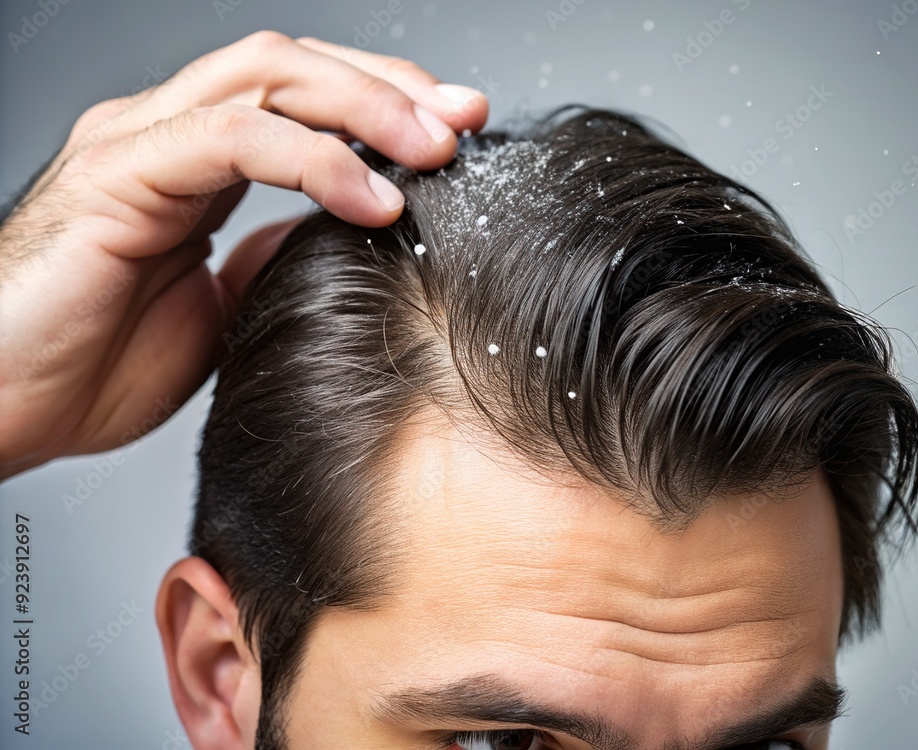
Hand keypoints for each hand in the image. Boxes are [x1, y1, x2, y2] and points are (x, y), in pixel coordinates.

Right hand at [0, 30, 487, 478]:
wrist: (1, 406)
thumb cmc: (88, 366)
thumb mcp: (216, 314)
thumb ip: (266, 263)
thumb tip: (330, 239)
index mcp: (193, 164)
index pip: (301, 102)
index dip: (383, 110)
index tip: (456, 137)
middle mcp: (166, 133)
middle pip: (295, 66)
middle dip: (390, 88)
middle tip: (465, 119)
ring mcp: (139, 143)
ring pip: (268, 78)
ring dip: (366, 107)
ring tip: (434, 150)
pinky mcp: (120, 173)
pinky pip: (232, 137)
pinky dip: (315, 159)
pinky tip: (372, 198)